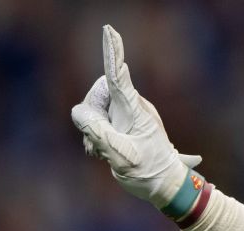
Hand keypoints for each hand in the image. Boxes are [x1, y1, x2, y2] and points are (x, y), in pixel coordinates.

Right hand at [71, 25, 201, 208]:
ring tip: (105, 152)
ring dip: (93, 130)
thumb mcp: (121, 157)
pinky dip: (95, 136)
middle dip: (91, 115)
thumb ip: (98, 134)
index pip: (118, 76)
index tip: (110, 30)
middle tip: (99, 144)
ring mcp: (127, 115)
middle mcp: (132, 107)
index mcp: (135, 110)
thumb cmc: (149, 173)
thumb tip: (78, 112)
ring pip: (94, 111)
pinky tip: (103, 153)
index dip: (112, 52)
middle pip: (96, 94)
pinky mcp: (123, 123)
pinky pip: (98, 122)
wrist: (165, 186)